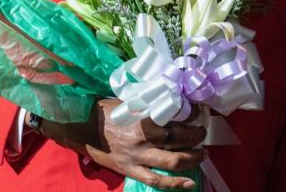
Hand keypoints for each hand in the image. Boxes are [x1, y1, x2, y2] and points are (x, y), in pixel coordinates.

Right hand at [39, 99, 205, 189]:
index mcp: (145, 119)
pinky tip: (188, 183)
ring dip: (192, 159)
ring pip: (173, 162)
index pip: (178, 119)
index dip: (193, 117)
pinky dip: (174, 183)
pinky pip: (155, 180)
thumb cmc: (108, 112)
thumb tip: (176, 102)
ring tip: (202, 154)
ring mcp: (137, 157)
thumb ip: (152, 106)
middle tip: (203, 135)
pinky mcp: (130, 170)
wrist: (82, 128)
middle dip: (197, 138)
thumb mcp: (133, 103)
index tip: (200, 114)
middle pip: (180, 141)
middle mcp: (144, 139)